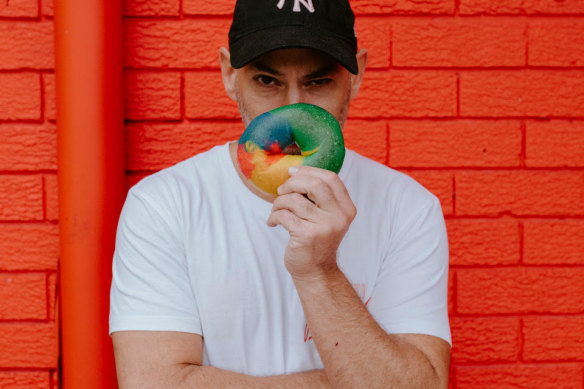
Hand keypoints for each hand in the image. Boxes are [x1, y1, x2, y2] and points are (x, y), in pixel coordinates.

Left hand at [267, 166, 356, 280]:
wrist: (317, 271)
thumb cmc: (318, 240)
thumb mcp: (328, 217)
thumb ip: (321, 197)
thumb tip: (296, 172)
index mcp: (346, 208)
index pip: (331, 178)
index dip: (309, 171)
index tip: (292, 173)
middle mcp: (339, 216)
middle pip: (314, 185)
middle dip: (292, 183)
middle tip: (282, 190)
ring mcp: (323, 227)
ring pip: (295, 200)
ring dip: (279, 202)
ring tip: (276, 210)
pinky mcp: (306, 236)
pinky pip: (284, 215)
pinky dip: (274, 216)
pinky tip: (273, 222)